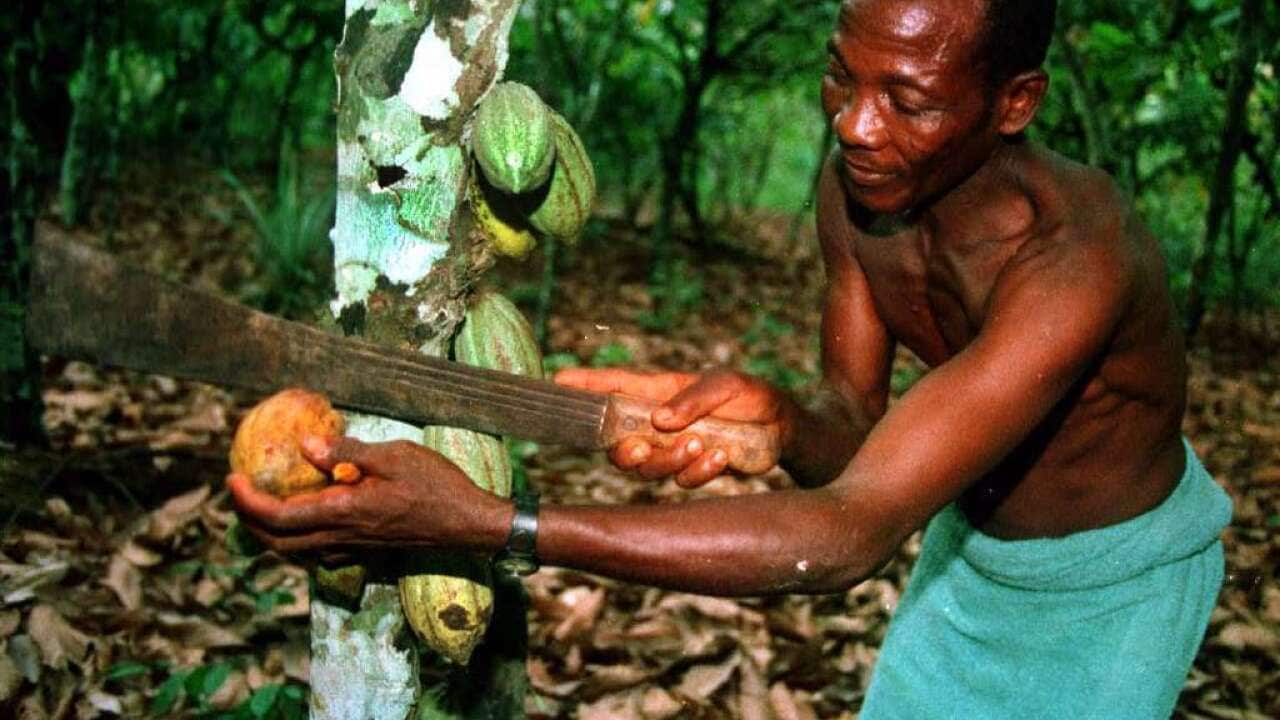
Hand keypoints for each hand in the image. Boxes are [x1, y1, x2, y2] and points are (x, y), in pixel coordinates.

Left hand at [228, 436, 505, 554]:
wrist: (468, 523)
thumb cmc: (436, 485)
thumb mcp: (394, 456)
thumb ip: (347, 452)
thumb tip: (305, 446)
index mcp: (343, 511)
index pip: (278, 516)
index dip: (248, 501)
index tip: (232, 478)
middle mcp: (342, 536)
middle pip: (277, 542)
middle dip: (248, 521)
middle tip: (239, 493)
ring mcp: (354, 548)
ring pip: (295, 552)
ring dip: (269, 534)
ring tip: (262, 507)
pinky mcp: (366, 552)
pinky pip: (317, 553)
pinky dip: (297, 541)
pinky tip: (304, 522)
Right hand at [554, 367, 791, 486]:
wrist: (782, 428)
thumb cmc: (749, 395)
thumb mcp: (726, 385)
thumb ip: (693, 398)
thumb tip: (660, 420)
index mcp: (657, 392)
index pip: (612, 387)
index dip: (582, 386)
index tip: (556, 385)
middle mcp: (656, 423)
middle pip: (617, 445)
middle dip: (622, 452)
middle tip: (638, 449)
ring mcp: (672, 449)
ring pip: (646, 468)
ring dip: (668, 460)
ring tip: (700, 444)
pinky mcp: (693, 471)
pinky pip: (682, 481)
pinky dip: (698, 470)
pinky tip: (719, 456)